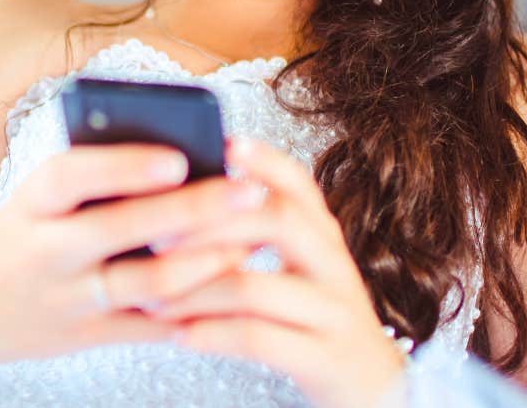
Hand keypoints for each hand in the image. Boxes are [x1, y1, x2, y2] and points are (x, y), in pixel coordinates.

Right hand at [0, 144, 264, 367]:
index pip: (74, 174)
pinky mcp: (90, 335)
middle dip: (193, 209)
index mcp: (32, 201)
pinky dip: (196, 307)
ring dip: (207, 262)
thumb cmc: (24, 234)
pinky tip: (233, 285)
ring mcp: (69, 298)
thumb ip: (94, 174)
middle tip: (249, 191)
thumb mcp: (39, 197)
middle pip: (123, 227)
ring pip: (148, 282)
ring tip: (251, 239)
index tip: (178, 158)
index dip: (126, 167)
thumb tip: (182, 151)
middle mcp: (47, 250)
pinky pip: (152, 325)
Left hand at [150, 138, 406, 407]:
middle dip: (211, 224)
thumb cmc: (314, 321)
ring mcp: (334, 313)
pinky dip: (211, 334)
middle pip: (278, 221)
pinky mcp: (325, 358)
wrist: (373, 388)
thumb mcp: (299, 272)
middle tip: (157, 236)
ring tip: (152, 299)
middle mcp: (335, 266)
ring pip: (256, 288)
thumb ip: (258, 238)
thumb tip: (180, 205)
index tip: (223, 143)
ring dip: (194, 291)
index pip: (299, 183)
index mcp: (324, 237)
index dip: (263, 160)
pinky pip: (259, 339)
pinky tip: (181, 336)